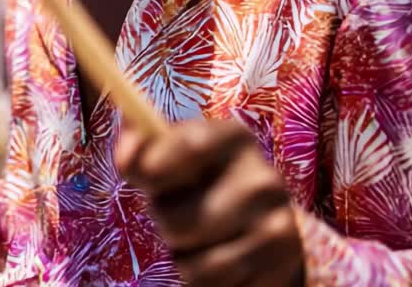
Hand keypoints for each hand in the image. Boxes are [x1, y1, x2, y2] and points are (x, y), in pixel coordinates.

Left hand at [115, 120, 303, 286]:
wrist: (263, 219)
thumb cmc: (201, 181)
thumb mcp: (174, 153)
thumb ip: (143, 147)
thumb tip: (127, 159)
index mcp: (235, 138)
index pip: (191, 145)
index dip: (153, 168)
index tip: (138, 179)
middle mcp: (264, 179)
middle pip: (179, 222)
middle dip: (166, 225)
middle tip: (180, 214)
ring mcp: (278, 226)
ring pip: (199, 268)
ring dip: (186, 262)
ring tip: (200, 241)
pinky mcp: (283, 267)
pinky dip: (210, 284)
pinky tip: (223, 260)